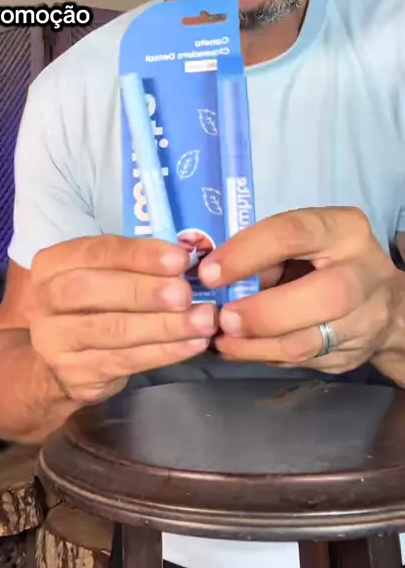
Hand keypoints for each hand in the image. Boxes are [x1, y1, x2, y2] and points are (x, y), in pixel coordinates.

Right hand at [27, 236, 217, 403]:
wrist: (57, 359)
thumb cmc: (93, 302)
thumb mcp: (101, 273)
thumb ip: (133, 264)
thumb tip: (186, 259)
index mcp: (53, 263)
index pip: (95, 252)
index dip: (139, 255)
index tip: (179, 258)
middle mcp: (45, 300)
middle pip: (91, 292)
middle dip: (144, 291)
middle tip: (186, 293)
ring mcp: (57, 341)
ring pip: (113, 331)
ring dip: (164, 326)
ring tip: (202, 320)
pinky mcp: (77, 375)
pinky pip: (126, 361)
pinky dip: (164, 352)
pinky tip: (193, 343)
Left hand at [198, 207, 404, 374]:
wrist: (383, 301)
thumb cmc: (325, 259)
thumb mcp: (303, 241)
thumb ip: (265, 254)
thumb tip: (209, 275)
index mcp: (343, 230)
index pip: (292, 235)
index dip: (246, 254)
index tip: (209, 273)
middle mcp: (362, 273)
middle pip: (323, 297)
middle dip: (263, 313)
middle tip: (223, 319)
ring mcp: (365, 320)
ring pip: (308, 342)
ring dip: (255, 345)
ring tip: (220, 341)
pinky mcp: (352, 355)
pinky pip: (301, 362)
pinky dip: (263, 356)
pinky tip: (238, 350)